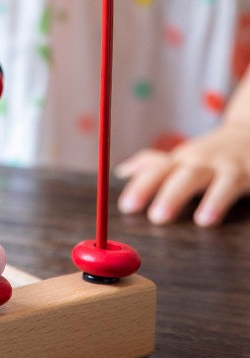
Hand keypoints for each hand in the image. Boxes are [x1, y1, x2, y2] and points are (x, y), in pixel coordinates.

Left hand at [115, 124, 249, 225]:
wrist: (247, 135)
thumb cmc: (207, 153)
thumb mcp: (179, 157)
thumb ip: (152, 165)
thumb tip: (120, 172)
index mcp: (179, 160)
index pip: (155, 172)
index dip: (141, 188)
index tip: (126, 207)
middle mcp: (201, 163)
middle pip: (184, 176)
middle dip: (170, 195)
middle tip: (156, 217)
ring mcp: (227, 169)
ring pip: (220, 183)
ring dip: (212, 200)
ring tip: (202, 221)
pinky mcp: (249, 175)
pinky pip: (241, 188)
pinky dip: (236, 201)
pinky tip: (236, 215)